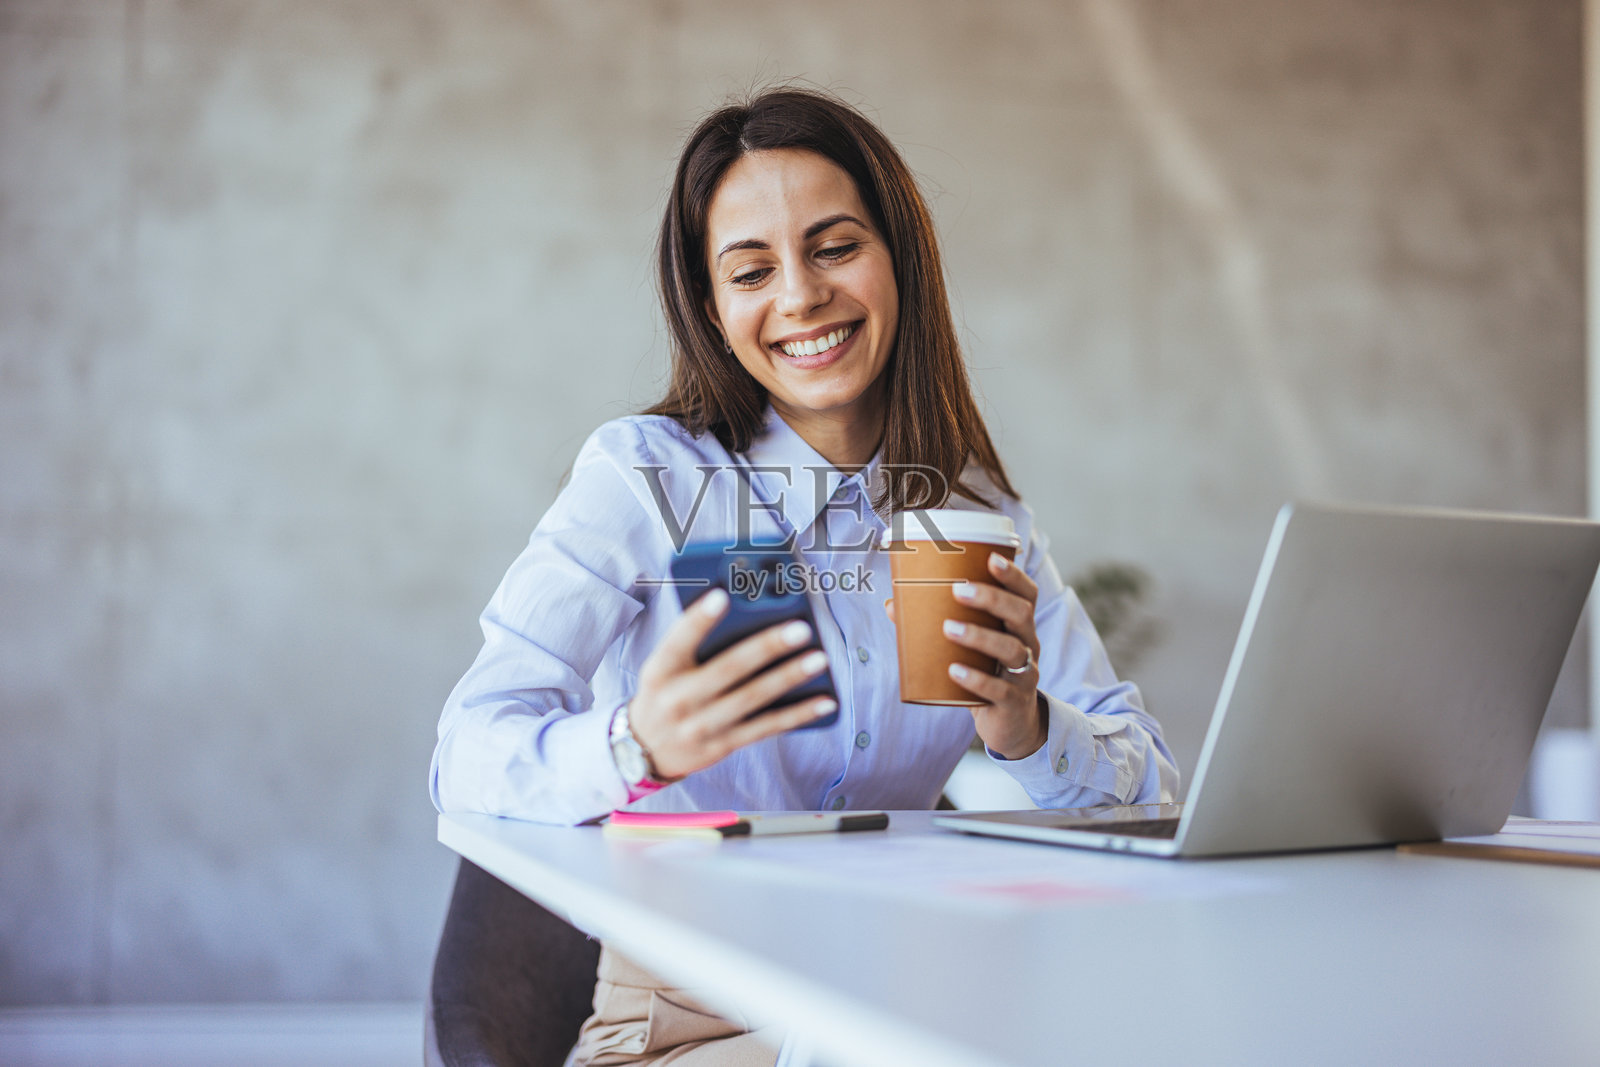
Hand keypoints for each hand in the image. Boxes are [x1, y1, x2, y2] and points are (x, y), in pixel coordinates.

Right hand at [628, 588, 838, 779]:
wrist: (643, 750)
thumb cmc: (664, 692)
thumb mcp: (664, 667)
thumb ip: (692, 644)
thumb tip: (743, 612)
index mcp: (660, 671)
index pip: (677, 641)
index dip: (698, 620)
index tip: (722, 597)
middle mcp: (678, 699)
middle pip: (727, 669)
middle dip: (766, 647)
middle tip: (800, 629)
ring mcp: (700, 726)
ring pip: (752, 699)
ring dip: (788, 677)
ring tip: (819, 659)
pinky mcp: (722, 745)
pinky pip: (765, 727)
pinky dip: (797, 715)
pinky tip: (824, 702)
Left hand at [888, 553, 1045, 759]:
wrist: (1010, 723)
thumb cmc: (987, 672)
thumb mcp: (971, 648)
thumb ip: (936, 625)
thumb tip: (892, 604)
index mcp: (1019, 626)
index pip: (1027, 594)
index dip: (1013, 575)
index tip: (991, 558)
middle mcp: (1028, 645)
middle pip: (1022, 615)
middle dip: (992, 599)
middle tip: (958, 591)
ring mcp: (1024, 675)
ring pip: (1012, 650)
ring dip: (980, 636)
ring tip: (949, 628)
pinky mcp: (1013, 702)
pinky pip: (999, 690)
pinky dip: (977, 679)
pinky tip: (954, 671)